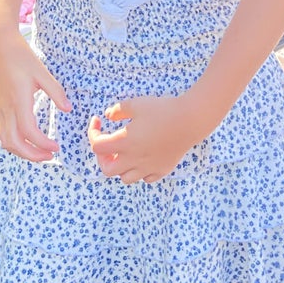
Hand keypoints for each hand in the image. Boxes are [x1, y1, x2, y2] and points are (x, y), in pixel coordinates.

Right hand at [0, 29, 70, 161]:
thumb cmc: (22, 56)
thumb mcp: (43, 73)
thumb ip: (56, 93)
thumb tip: (68, 109)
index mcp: (19, 101)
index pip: (30, 132)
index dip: (43, 144)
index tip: (56, 147)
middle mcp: (6, 108)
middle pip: (14, 143)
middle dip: (31, 155)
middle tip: (48, 156)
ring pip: (5, 140)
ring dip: (21, 151)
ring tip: (37, 151)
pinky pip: (0, 131)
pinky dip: (11, 141)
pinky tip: (22, 138)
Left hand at [87, 94, 207, 184]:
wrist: (190, 120)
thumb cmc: (162, 109)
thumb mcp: (136, 104)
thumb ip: (118, 110)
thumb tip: (108, 115)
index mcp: (125, 142)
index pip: (96, 146)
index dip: (92, 133)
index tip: (98, 121)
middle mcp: (134, 159)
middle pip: (107, 170)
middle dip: (103, 157)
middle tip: (108, 143)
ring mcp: (148, 167)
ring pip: (125, 178)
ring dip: (120, 167)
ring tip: (125, 152)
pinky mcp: (162, 170)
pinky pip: (145, 178)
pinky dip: (139, 171)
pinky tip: (143, 157)